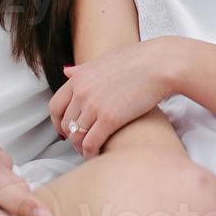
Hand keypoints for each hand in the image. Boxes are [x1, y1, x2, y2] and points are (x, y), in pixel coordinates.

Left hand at [49, 37, 177, 157]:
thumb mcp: (104, 60)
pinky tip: (97, 155)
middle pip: (66, 123)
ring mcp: (94, 105)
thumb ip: (83, 69)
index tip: (65, 130)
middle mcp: (81, 92)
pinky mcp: (109, 118)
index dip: (58, 122)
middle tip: (80, 143)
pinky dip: (90, 153)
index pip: (55, 106)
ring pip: (77, 136)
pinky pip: (91, 143)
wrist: (160, 64)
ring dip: (81, 147)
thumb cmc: (137, 60)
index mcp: (78, 78)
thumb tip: (67, 71)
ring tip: (89, 151)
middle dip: (72, 136)